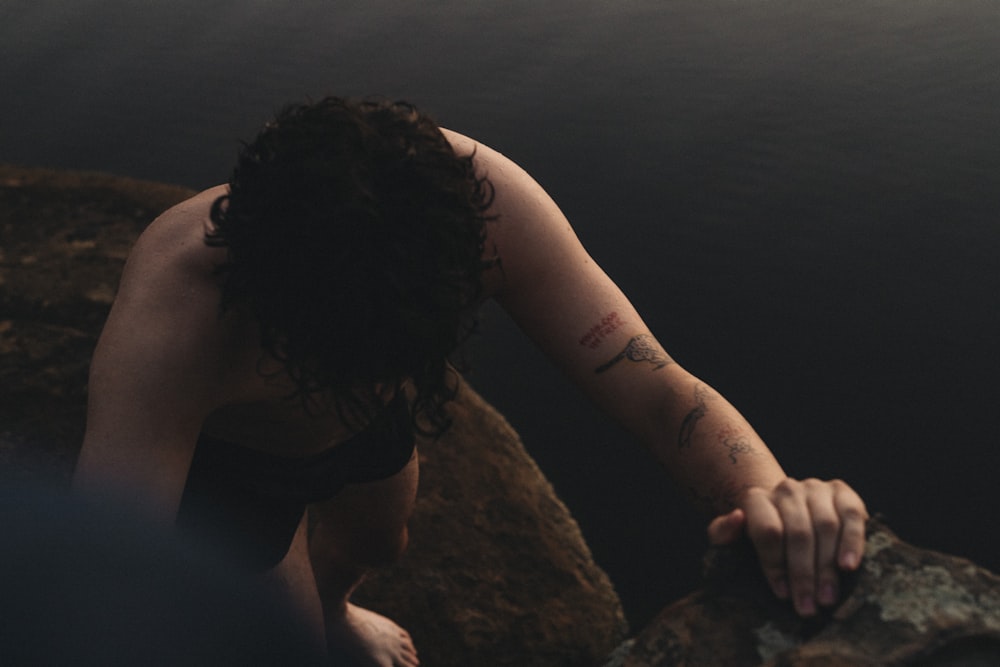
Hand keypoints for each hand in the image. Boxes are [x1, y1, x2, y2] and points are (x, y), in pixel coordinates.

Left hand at [706, 478, 867, 616]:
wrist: (788, 518)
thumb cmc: (758, 539)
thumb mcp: (732, 540)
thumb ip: (722, 532)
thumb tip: (737, 517)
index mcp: (756, 499)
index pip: (768, 532)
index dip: (775, 565)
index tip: (781, 594)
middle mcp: (786, 489)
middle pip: (798, 532)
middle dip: (803, 574)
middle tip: (807, 607)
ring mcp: (816, 488)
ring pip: (825, 526)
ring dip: (827, 566)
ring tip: (826, 598)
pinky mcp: (843, 493)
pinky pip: (852, 516)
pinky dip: (852, 542)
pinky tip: (848, 567)